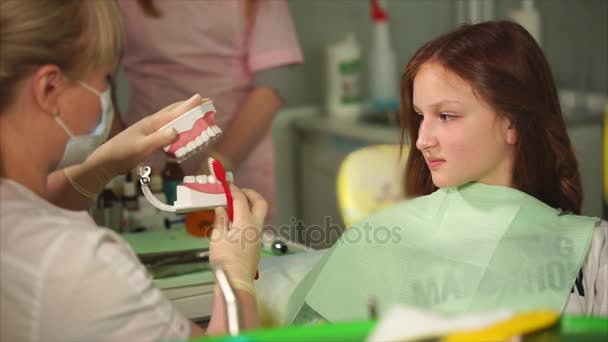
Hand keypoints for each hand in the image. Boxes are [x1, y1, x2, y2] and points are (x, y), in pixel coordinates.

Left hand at [88, 94, 203, 175]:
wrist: (106, 162)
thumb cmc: (123, 153)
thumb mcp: (142, 147)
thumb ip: (159, 139)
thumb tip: (178, 130)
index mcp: (152, 123)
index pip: (174, 112)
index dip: (189, 106)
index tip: (202, 98)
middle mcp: (153, 124)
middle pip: (174, 111)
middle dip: (190, 107)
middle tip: (206, 103)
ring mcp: (151, 131)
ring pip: (172, 119)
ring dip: (186, 115)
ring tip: (198, 114)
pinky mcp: (149, 139)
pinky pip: (169, 129)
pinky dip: (179, 126)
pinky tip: (182, 130)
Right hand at [210, 184, 267, 294]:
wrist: (236, 281)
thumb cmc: (225, 259)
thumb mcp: (218, 237)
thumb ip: (221, 220)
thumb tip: (221, 208)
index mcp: (246, 221)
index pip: (241, 199)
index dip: (234, 190)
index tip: (228, 185)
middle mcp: (256, 226)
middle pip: (260, 203)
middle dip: (251, 194)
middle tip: (239, 192)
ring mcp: (258, 236)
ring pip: (259, 215)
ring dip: (249, 206)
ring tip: (234, 207)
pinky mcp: (256, 245)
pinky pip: (254, 225)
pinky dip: (247, 218)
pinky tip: (234, 223)